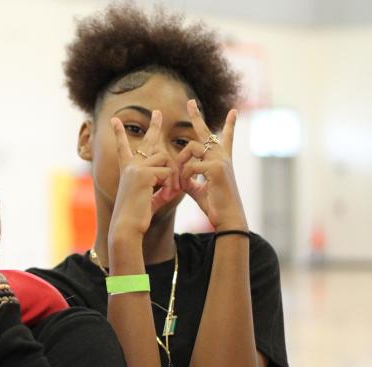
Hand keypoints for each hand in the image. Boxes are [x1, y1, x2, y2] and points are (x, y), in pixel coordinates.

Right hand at [109, 110, 180, 239]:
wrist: (127, 226)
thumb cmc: (137, 216)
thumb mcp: (151, 197)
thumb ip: (162, 187)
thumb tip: (176, 181)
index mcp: (128, 170)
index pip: (123, 148)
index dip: (119, 133)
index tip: (114, 120)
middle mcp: (130, 166)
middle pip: (147, 142)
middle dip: (153, 126)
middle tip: (157, 112)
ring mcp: (136, 168)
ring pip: (165, 160)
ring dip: (171, 176)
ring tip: (167, 194)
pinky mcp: (143, 173)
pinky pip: (166, 172)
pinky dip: (170, 185)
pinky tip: (164, 196)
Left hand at [177, 100, 247, 230]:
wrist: (226, 217)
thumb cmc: (215, 205)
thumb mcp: (198, 189)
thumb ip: (190, 178)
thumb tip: (180, 175)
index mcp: (221, 160)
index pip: (225, 138)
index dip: (229, 125)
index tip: (234, 111)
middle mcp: (222, 157)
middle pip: (206, 132)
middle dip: (197, 116)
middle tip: (190, 102)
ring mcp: (220, 160)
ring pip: (191, 148)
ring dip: (180, 161)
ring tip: (180, 179)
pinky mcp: (216, 168)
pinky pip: (190, 166)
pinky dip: (183, 177)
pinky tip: (185, 187)